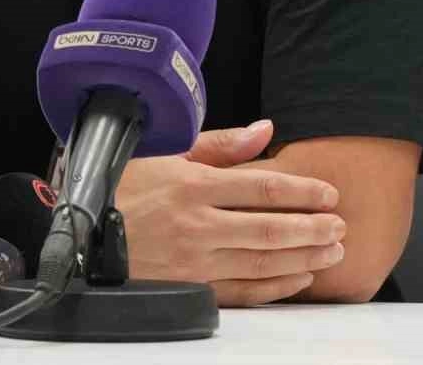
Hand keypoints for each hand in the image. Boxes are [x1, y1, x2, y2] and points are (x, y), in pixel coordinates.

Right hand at [114, 119, 345, 306]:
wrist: (81, 234)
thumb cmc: (124, 187)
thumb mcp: (166, 152)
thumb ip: (221, 144)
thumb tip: (266, 130)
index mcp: (193, 184)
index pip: (263, 187)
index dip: (303, 191)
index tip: (329, 193)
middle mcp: (198, 224)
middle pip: (271, 228)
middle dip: (313, 227)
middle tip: (341, 226)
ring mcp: (195, 260)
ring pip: (263, 261)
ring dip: (304, 257)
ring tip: (331, 251)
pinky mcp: (190, 288)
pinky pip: (244, 291)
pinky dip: (276, 287)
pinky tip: (299, 279)